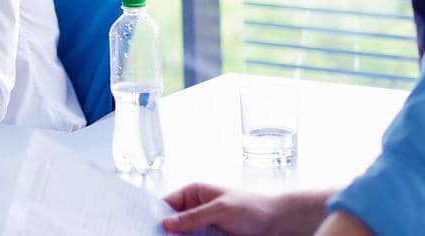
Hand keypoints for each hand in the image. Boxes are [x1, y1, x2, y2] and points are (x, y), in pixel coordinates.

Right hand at [162, 184, 328, 235]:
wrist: (280, 224)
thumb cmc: (253, 208)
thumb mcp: (221, 209)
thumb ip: (194, 217)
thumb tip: (167, 223)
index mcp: (194, 194)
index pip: (166, 203)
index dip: (155, 213)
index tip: (144, 225)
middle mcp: (196, 210)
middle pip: (172, 223)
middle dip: (164, 231)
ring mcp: (203, 227)